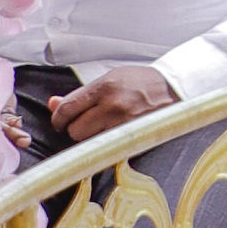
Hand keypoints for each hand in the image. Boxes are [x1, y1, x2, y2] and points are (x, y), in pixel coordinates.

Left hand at [49, 66, 177, 142]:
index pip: (67, 109)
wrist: (174, 88)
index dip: (58, 119)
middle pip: (75, 130)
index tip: (60, 122)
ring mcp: (124, 124)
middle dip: (76, 129)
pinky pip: (107, 148)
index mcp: (104, 87)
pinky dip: (105, 144)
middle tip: (85, 123)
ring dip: (91, 138)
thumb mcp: (109, 79)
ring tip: (102, 128)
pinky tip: (113, 135)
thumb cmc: (140, 82)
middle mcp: (113, 105)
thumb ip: (80, 94)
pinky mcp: (133, 138)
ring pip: (89, 143)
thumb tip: (52, 103)